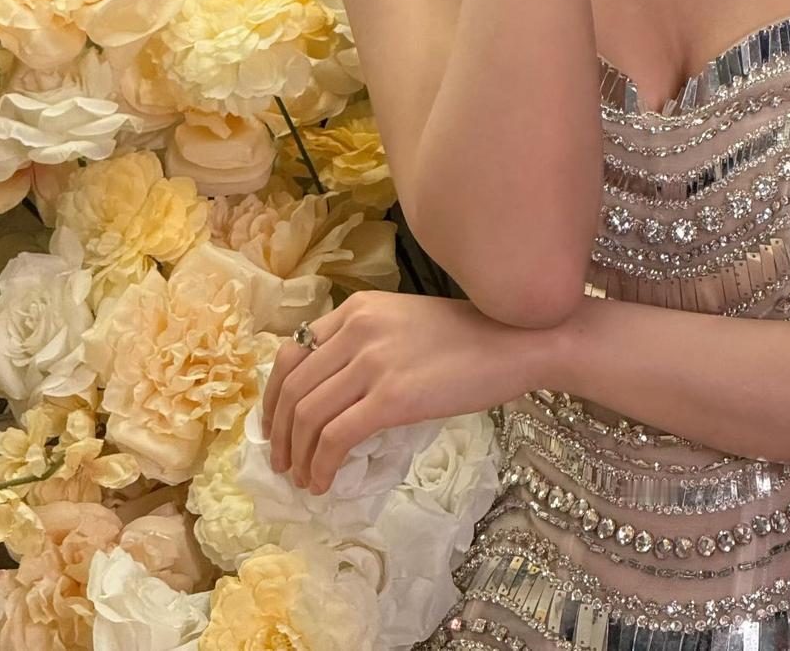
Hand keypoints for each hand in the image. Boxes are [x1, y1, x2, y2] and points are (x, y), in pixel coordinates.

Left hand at [261, 289, 551, 493]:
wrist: (515, 341)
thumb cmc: (467, 336)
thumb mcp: (403, 323)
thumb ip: (364, 341)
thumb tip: (330, 390)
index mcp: (357, 308)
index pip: (292, 352)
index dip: (275, 397)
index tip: (277, 427)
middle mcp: (357, 328)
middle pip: (294, 387)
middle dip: (278, 432)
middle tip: (283, 462)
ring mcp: (373, 361)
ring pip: (308, 415)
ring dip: (297, 455)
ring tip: (302, 478)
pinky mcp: (392, 397)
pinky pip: (336, 437)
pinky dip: (321, 465)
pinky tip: (324, 481)